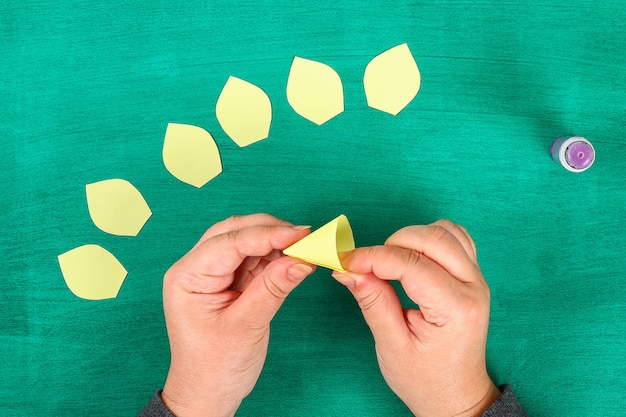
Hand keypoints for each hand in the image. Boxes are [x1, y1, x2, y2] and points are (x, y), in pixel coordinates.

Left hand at [161, 214, 314, 416]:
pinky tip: (293, 257)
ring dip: (275, 241)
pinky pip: (252, 259)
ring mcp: (212, 274)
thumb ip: (273, 288)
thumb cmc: (215, 367)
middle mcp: (196, 269)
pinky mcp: (229, 282)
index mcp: (187, 277)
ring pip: (246, 242)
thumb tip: (301, 259)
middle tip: (305, 236)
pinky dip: (274, 255)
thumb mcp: (246, 327)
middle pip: (235, 232)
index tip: (300, 234)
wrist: (207, 394)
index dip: (267, 234)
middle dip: (270, 230)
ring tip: (304, 247)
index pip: (229, 242)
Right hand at [332, 220, 500, 416]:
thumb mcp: (391, 346)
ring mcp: (477, 279)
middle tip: (365, 264)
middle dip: (391, 244)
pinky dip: (430, 238)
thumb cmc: (425, 379)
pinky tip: (412, 256)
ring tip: (389, 262)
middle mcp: (473, 287)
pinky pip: (456, 238)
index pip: (410, 264)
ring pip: (445, 231)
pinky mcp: (473, 275)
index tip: (345, 262)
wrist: (455, 395)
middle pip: (431, 238)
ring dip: (411, 238)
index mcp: (455, 309)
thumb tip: (348, 270)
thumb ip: (372, 302)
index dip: (372, 257)